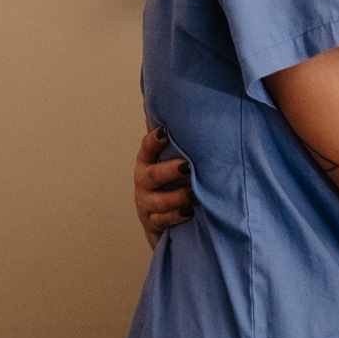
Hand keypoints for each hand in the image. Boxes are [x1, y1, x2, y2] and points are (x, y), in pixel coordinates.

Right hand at [134, 126, 194, 248]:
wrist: (156, 214)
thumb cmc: (168, 179)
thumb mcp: (165, 160)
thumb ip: (175, 143)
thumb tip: (187, 116)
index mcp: (146, 161)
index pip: (147, 148)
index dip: (155, 140)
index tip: (166, 131)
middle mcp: (143, 180)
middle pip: (153, 175)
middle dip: (170, 171)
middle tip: (188, 167)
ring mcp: (146, 202)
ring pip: (160, 201)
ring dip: (178, 197)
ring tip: (194, 193)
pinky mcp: (153, 220)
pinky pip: (164, 220)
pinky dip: (177, 216)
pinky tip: (190, 212)